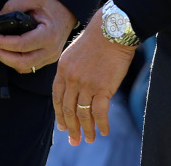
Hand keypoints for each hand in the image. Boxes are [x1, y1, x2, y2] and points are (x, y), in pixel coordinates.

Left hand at [0, 0, 77, 73]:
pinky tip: (7, 51)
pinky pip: (29, 67)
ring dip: (6, 60)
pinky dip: (15, 62)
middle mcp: (52, 50)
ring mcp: (51, 56)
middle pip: (21, 62)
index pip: (21, 45)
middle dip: (1, 54)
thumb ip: (13, 5)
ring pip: (24, 67)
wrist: (68, 7)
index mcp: (49, 34)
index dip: (1, 42)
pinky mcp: (48, 58)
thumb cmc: (51, 0)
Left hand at [52, 7, 134, 146]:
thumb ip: (71, 70)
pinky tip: (104, 131)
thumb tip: (73, 88)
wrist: (112, 30)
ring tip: (88, 139)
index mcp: (62, 69)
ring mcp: (86, 84)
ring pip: (83, 114)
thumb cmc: (97, 39)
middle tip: (74, 140)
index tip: (62, 126)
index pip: (57, 97)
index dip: (59, 114)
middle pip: (68, 109)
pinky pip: (100, 113)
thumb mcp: (75, 53)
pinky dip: (101, 125)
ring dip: (86, 129)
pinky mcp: (102, 88)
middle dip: (70, 127)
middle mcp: (71, 78)